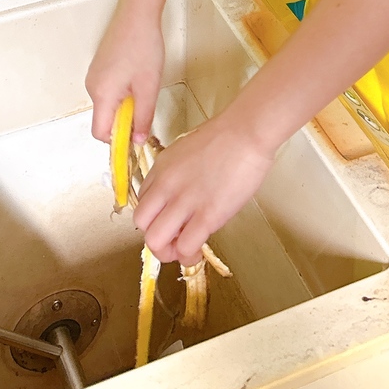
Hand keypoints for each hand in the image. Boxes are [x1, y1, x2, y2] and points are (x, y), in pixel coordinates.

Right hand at [86, 5, 165, 148]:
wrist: (137, 13)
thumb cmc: (143, 45)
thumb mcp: (148, 87)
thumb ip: (142, 117)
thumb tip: (137, 140)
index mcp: (102, 94)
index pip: (100, 133)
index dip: (117, 140)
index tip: (135, 138)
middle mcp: (92, 86)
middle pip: (104, 119)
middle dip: (124, 120)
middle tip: (144, 105)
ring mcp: (94, 75)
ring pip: (107, 104)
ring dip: (124, 104)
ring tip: (143, 85)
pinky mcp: (100, 67)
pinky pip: (108, 90)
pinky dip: (121, 92)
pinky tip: (136, 75)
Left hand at [133, 110, 275, 264]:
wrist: (247, 132)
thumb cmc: (226, 137)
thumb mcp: (187, 151)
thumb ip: (177, 175)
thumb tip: (182, 199)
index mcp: (161, 168)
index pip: (142, 203)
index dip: (155, 218)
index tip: (170, 222)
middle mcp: (166, 185)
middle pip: (141, 224)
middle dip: (156, 239)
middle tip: (175, 241)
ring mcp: (184, 201)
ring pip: (155, 241)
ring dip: (169, 252)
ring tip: (185, 250)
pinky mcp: (206, 215)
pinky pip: (185, 247)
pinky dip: (189, 256)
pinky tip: (200, 251)